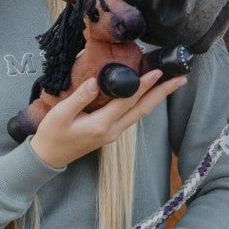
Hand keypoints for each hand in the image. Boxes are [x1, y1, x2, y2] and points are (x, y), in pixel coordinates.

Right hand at [29, 69, 186, 168]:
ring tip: (171, 84)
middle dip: (163, 93)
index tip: (157, 71)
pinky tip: (148, 95)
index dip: (143, 85)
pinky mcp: (110, 133)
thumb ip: (79, 97)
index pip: (128, 101)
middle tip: (181, 78)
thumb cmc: (52, 135)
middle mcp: (112, 131)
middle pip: (143, 109)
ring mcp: (113, 133)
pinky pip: (132, 116)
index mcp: (102, 125)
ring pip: (140, 113)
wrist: (48, 158)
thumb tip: (96, 81)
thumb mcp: (61, 114)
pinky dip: (144, 103)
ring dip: (157, 98)